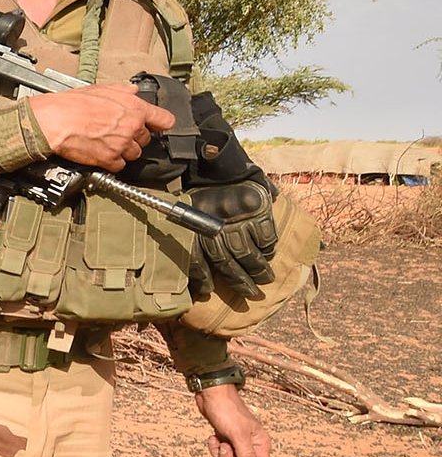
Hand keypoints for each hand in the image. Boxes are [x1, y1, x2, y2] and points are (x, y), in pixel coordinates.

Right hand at [27, 84, 176, 171]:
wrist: (55, 121)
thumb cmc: (73, 104)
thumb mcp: (101, 89)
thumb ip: (122, 91)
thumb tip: (132, 91)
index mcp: (135, 108)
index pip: (165, 120)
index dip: (161, 123)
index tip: (158, 125)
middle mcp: (132, 128)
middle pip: (146, 139)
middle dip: (134, 137)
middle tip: (118, 133)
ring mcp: (122, 145)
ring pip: (134, 154)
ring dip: (124, 151)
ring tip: (108, 144)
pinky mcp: (110, 160)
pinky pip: (119, 166)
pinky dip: (112, 162)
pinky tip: (101, 153)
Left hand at [188, 178, 279, 297]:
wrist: (217, 162)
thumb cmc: (202, 193)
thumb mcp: (188, 210)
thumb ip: (191, 237)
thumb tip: (191, 268)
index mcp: (192, 227)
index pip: (196, 260)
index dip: (202, 278)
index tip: (208, 291)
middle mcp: (213, 225)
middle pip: (226, 262)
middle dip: (239, 281)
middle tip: (251, 294)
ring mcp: (235, 217)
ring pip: (247, 253)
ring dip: (258, 269)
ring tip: (265, 279)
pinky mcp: (255, 208)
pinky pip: (264, 235)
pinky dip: (268, 247)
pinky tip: (269, 254)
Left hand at [194, 385, 271, 456]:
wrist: (211, 396)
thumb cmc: (227, 411)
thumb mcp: (238, 434)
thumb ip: (246, 455)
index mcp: (261, 443)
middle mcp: (252, 445)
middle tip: (226, 447)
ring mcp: (237, 443)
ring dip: (220, 453)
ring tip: (220, 439)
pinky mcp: (225, 440)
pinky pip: (220, 453)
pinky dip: (214, 447)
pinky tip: (214, 437)